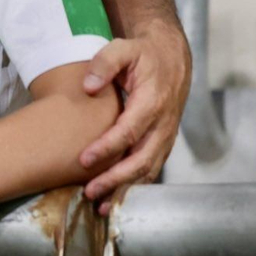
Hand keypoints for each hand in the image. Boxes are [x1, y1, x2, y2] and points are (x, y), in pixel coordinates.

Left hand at [78, 22, 191, 210]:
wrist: (171, 59)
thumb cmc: (142, 55)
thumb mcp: (122, 48)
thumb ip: (104, 63)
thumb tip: (88, 86)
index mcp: (151, 101)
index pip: (128, 130)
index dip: (107, 147)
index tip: (84, 160)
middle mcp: (162, 124)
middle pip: (141, 159)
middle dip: (116, 179)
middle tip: (90, 193)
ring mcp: (165, 136)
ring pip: (149, 169)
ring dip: (126, 190)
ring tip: (102, 207)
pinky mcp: (163, 142)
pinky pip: (151, 168)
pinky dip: (135, 185)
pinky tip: (116, 198)